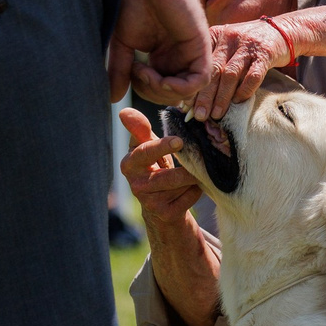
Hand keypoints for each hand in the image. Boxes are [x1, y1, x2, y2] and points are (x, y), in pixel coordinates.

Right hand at [111, 0, 209, 104]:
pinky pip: (200, 80)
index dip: (143, 89)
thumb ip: (120, 71)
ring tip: (146, 73)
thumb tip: (113, 98)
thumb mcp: (123, 44)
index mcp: (163, 57)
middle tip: (137, 73)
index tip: (129, 71)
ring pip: (187, 91)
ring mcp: (191, 52)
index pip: (160, 89)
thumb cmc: (135, 2)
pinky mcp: (201, 46)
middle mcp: (179, 57)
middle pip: (173, 94)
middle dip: (152, 93)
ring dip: (164, 91)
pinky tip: (162, 78)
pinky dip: (181, 87)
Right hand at [118, 107, 203, 227]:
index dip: (161, 147)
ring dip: (194, 176)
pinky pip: (190, 196)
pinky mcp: (165, 214)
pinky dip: (197, 189)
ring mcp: (150, 202)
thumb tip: (124, 111)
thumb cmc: (155, 168)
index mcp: (129, 164)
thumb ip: (139, 130)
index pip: (144, 153)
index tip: (179, 140)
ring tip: (199, 169)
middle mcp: (136, 185)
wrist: (160, 205)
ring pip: (182, 184)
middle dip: (186, 168)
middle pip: (167, 176)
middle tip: (200, 158)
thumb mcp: (147, 148)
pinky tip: (194, 186)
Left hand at [185, 19, 292, 120]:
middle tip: (199, 115)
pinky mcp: (265, 53)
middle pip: (213, 70)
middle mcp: (229, 37)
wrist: (283, 30)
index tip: (187, 105)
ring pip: (230, 74)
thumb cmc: (249, 44)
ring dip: (222, 97)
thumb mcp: (228, 45)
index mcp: (215, 35)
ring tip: (216, 114)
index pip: (200, 64)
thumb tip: (194, 95)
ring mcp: (247, 44)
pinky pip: (253, 75)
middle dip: (204, 95)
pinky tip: (239, 101)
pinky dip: (245, 90)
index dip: (193, 85)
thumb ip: (214, 63)